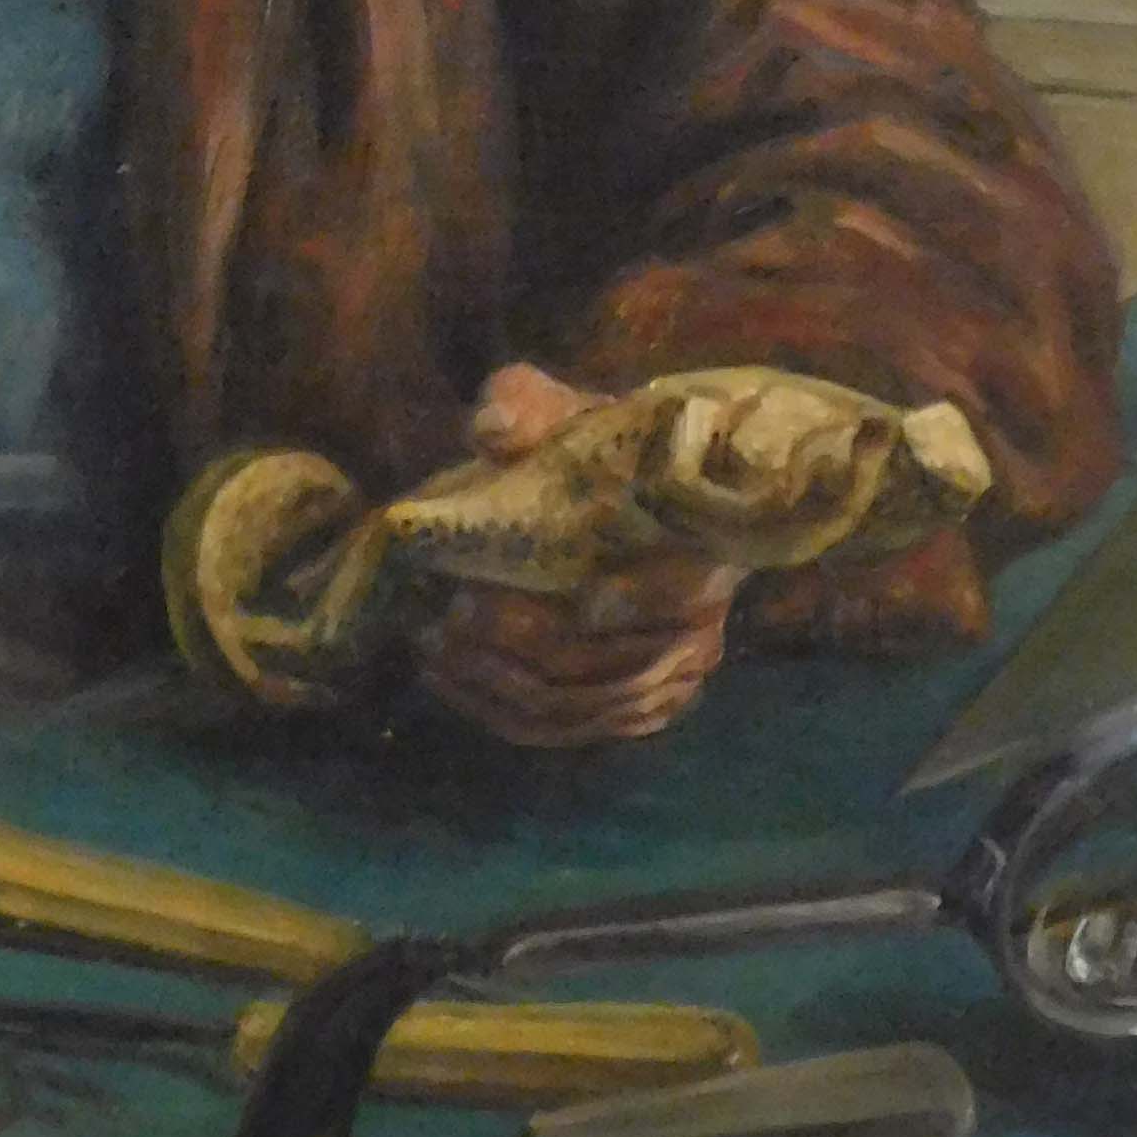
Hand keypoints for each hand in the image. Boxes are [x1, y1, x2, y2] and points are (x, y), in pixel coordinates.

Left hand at [421, 363, 743, 747]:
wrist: (631, 490)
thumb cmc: (597, 447)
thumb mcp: (561, 409)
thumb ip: (528, 408)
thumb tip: (495, 431)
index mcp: (705, 555)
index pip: (664, 597)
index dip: (587, 605)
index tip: (499, 593)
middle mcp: (700, 633)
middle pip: (601, 664)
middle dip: (514, 644)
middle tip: (444, 614)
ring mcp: (670, 681)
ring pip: (577, 707)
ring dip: (497, 682)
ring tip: (431, 644)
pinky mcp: (637, 710)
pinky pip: (567, 728)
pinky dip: (502, 711)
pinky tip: (449, 679)